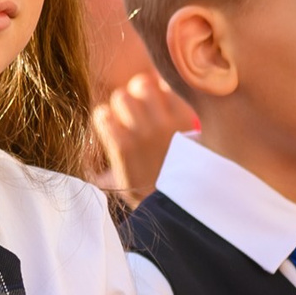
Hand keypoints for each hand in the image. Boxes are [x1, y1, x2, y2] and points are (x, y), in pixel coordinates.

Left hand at [92, 71, 198, 203]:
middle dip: (134, 96)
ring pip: (120, 96)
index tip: (153, 107)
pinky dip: (103, 123)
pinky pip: (103, 116)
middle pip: (140, 83)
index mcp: (186, 118)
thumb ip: (177, 113)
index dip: (154, 90)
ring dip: (117, 109)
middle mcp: (167, 121)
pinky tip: (111, 138)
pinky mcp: (123, 147)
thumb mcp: (192, 143)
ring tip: (121, 127)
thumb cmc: (179, 177)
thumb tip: (158, 87)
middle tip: (134, 117)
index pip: (164, 81)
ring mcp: (144, 133)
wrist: (172, 213)